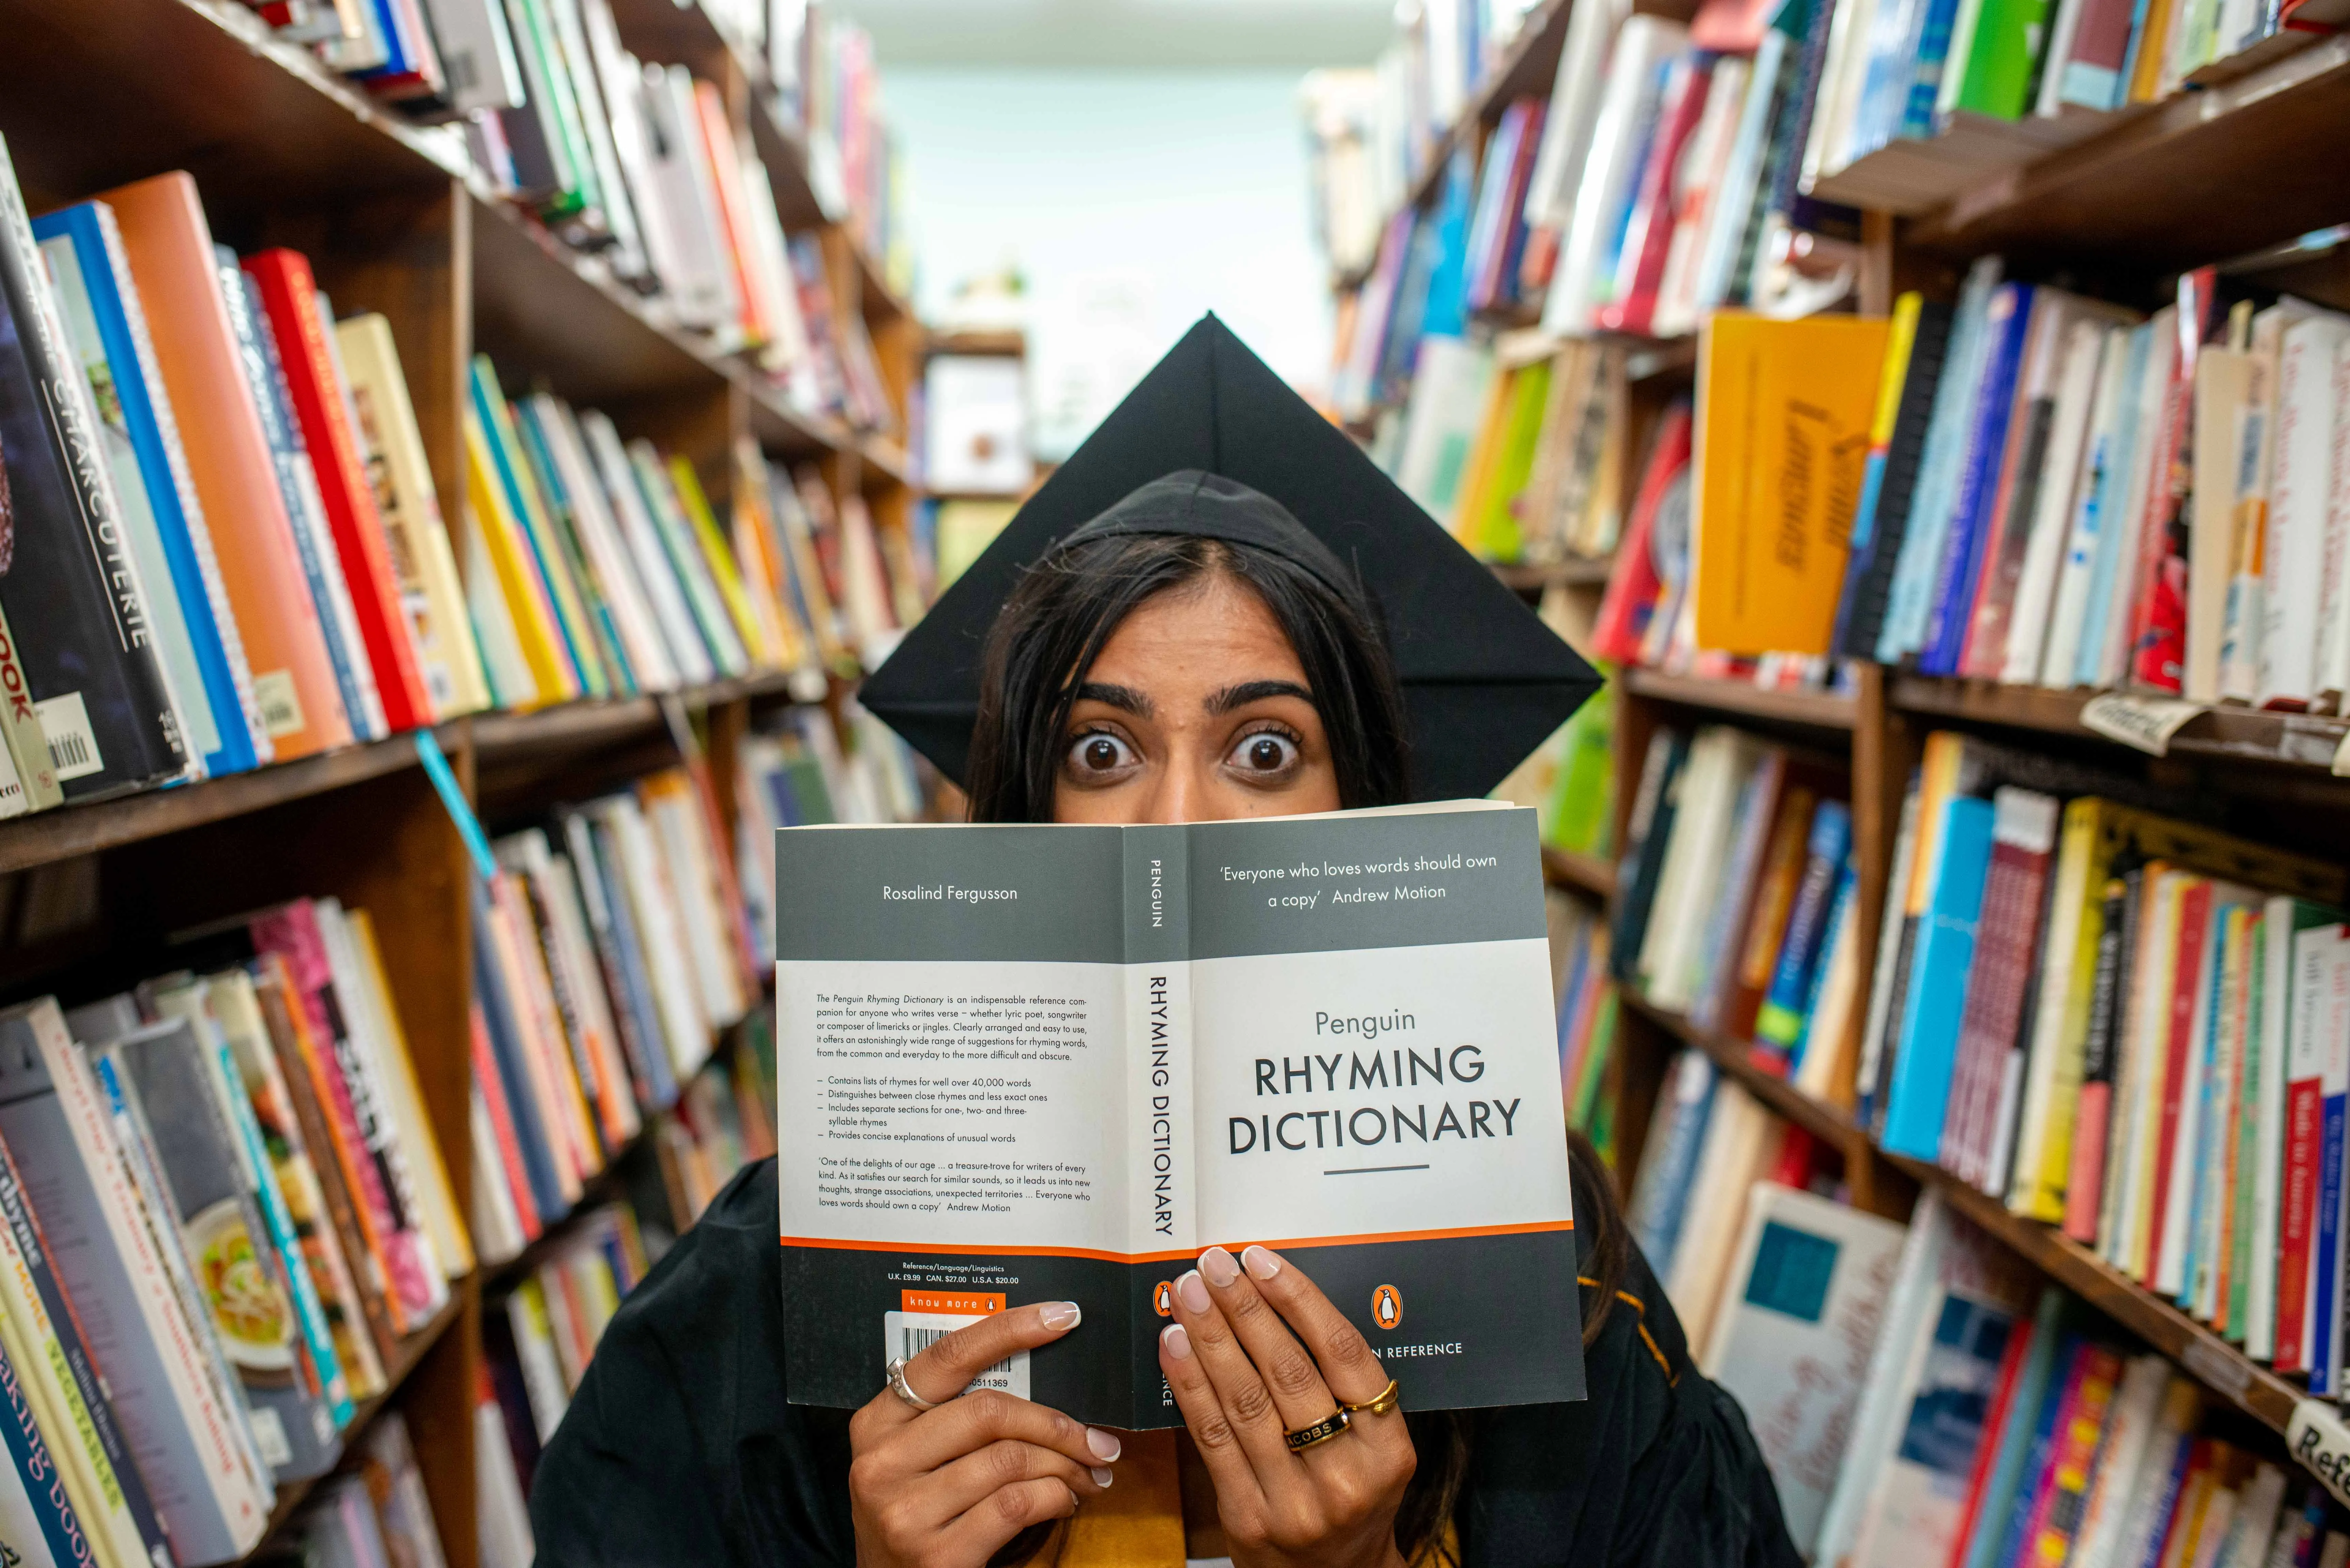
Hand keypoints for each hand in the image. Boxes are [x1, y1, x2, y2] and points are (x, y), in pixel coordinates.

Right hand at [848, 1301, 1122, 1567]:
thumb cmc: (920, 1516)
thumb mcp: (919, 1459)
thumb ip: (958, 1417)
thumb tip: (1046, 1375)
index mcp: (877, 1422)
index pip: (947, 1357)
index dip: (1009, 1330)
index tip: (1063, 1316)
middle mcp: (881, 1462)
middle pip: (988, 1411)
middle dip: (1056, 1422)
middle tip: (1097, 1439)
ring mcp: (905, 1511)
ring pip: (1011, 1460)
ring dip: (1066, 1465)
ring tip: (1086, 1474)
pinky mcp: (937, 1556)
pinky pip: (1017, 1505)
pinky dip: (1055, 1498)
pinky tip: (1064, 1501)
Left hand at [1159, 1246, 1412, 1567]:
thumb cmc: (1352, 1493)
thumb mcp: (1374, 1445)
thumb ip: (1340, 1384)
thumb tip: (1276, 1297)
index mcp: (1387, 1448)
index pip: (1343, 1354)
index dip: (1298, 1300)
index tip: (1262, 1261)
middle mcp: (1344, 1475)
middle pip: (1288, 1373)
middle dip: (1245, 1309)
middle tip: (1214, 1264)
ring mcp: (1293, 1501)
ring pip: (1244, 1401)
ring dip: (1210, 1337)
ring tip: (1187, 1292)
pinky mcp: (1245, 1517)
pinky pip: (1210, 1437)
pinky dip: (1189, 1384)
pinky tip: (1174, 1344)